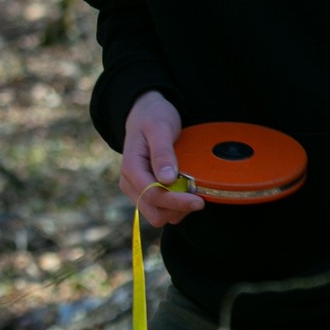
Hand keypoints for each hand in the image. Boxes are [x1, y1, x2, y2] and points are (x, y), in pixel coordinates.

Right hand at [120, 91, 204, 228]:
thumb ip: (162, 152)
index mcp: (131, 168)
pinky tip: (185, 190)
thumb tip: (167, 179)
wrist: (145, 114)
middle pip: (155, 213)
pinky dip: (176, 207)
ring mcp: (136, 190)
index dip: (176, 202)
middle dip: (178, 209)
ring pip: (159, 216)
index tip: (199, 200)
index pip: (152, 196)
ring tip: (191, 190)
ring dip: (178, 209)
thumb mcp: (159, 127)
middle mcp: (130, 184)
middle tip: (198, 196)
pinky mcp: (146, 193)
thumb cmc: (153, 117)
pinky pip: (162, 210)